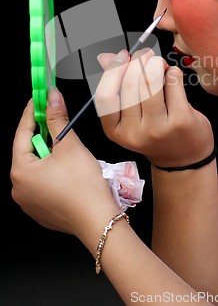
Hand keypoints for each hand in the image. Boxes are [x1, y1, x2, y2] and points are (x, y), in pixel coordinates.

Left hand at [11, 92, 118, 236]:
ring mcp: (29, 202)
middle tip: (55, 118)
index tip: (39, 99)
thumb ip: (57, 119)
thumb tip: (52, 97)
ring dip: (49, 153)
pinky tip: (68, 168)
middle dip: (43, 134)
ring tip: (66, 145)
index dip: (32, 113)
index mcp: (20, 171)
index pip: (22, 133)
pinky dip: (53, 171)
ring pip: (37, 168)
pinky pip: (44, 183)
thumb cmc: (83, 185)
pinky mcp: (42, 211)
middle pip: (29, 151)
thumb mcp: (69, 145)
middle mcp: (19, 189)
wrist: (98, 220)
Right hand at [96, 49, 213, 167]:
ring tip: (158, 63)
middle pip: (129, 85)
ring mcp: (158, 128)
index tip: (123, 55)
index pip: (105, 96)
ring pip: (151, 83)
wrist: (183, 159)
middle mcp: (134, 133)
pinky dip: (173, 72)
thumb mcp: (130, 115)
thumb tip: (106, 57)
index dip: (113, 70)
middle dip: (138, 61)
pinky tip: (173, 75)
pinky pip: (173, 84)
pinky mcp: (180, 121)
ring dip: (155, 64)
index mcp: (116, 130)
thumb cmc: (155, 131)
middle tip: (146, 55)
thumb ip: (117, 84)